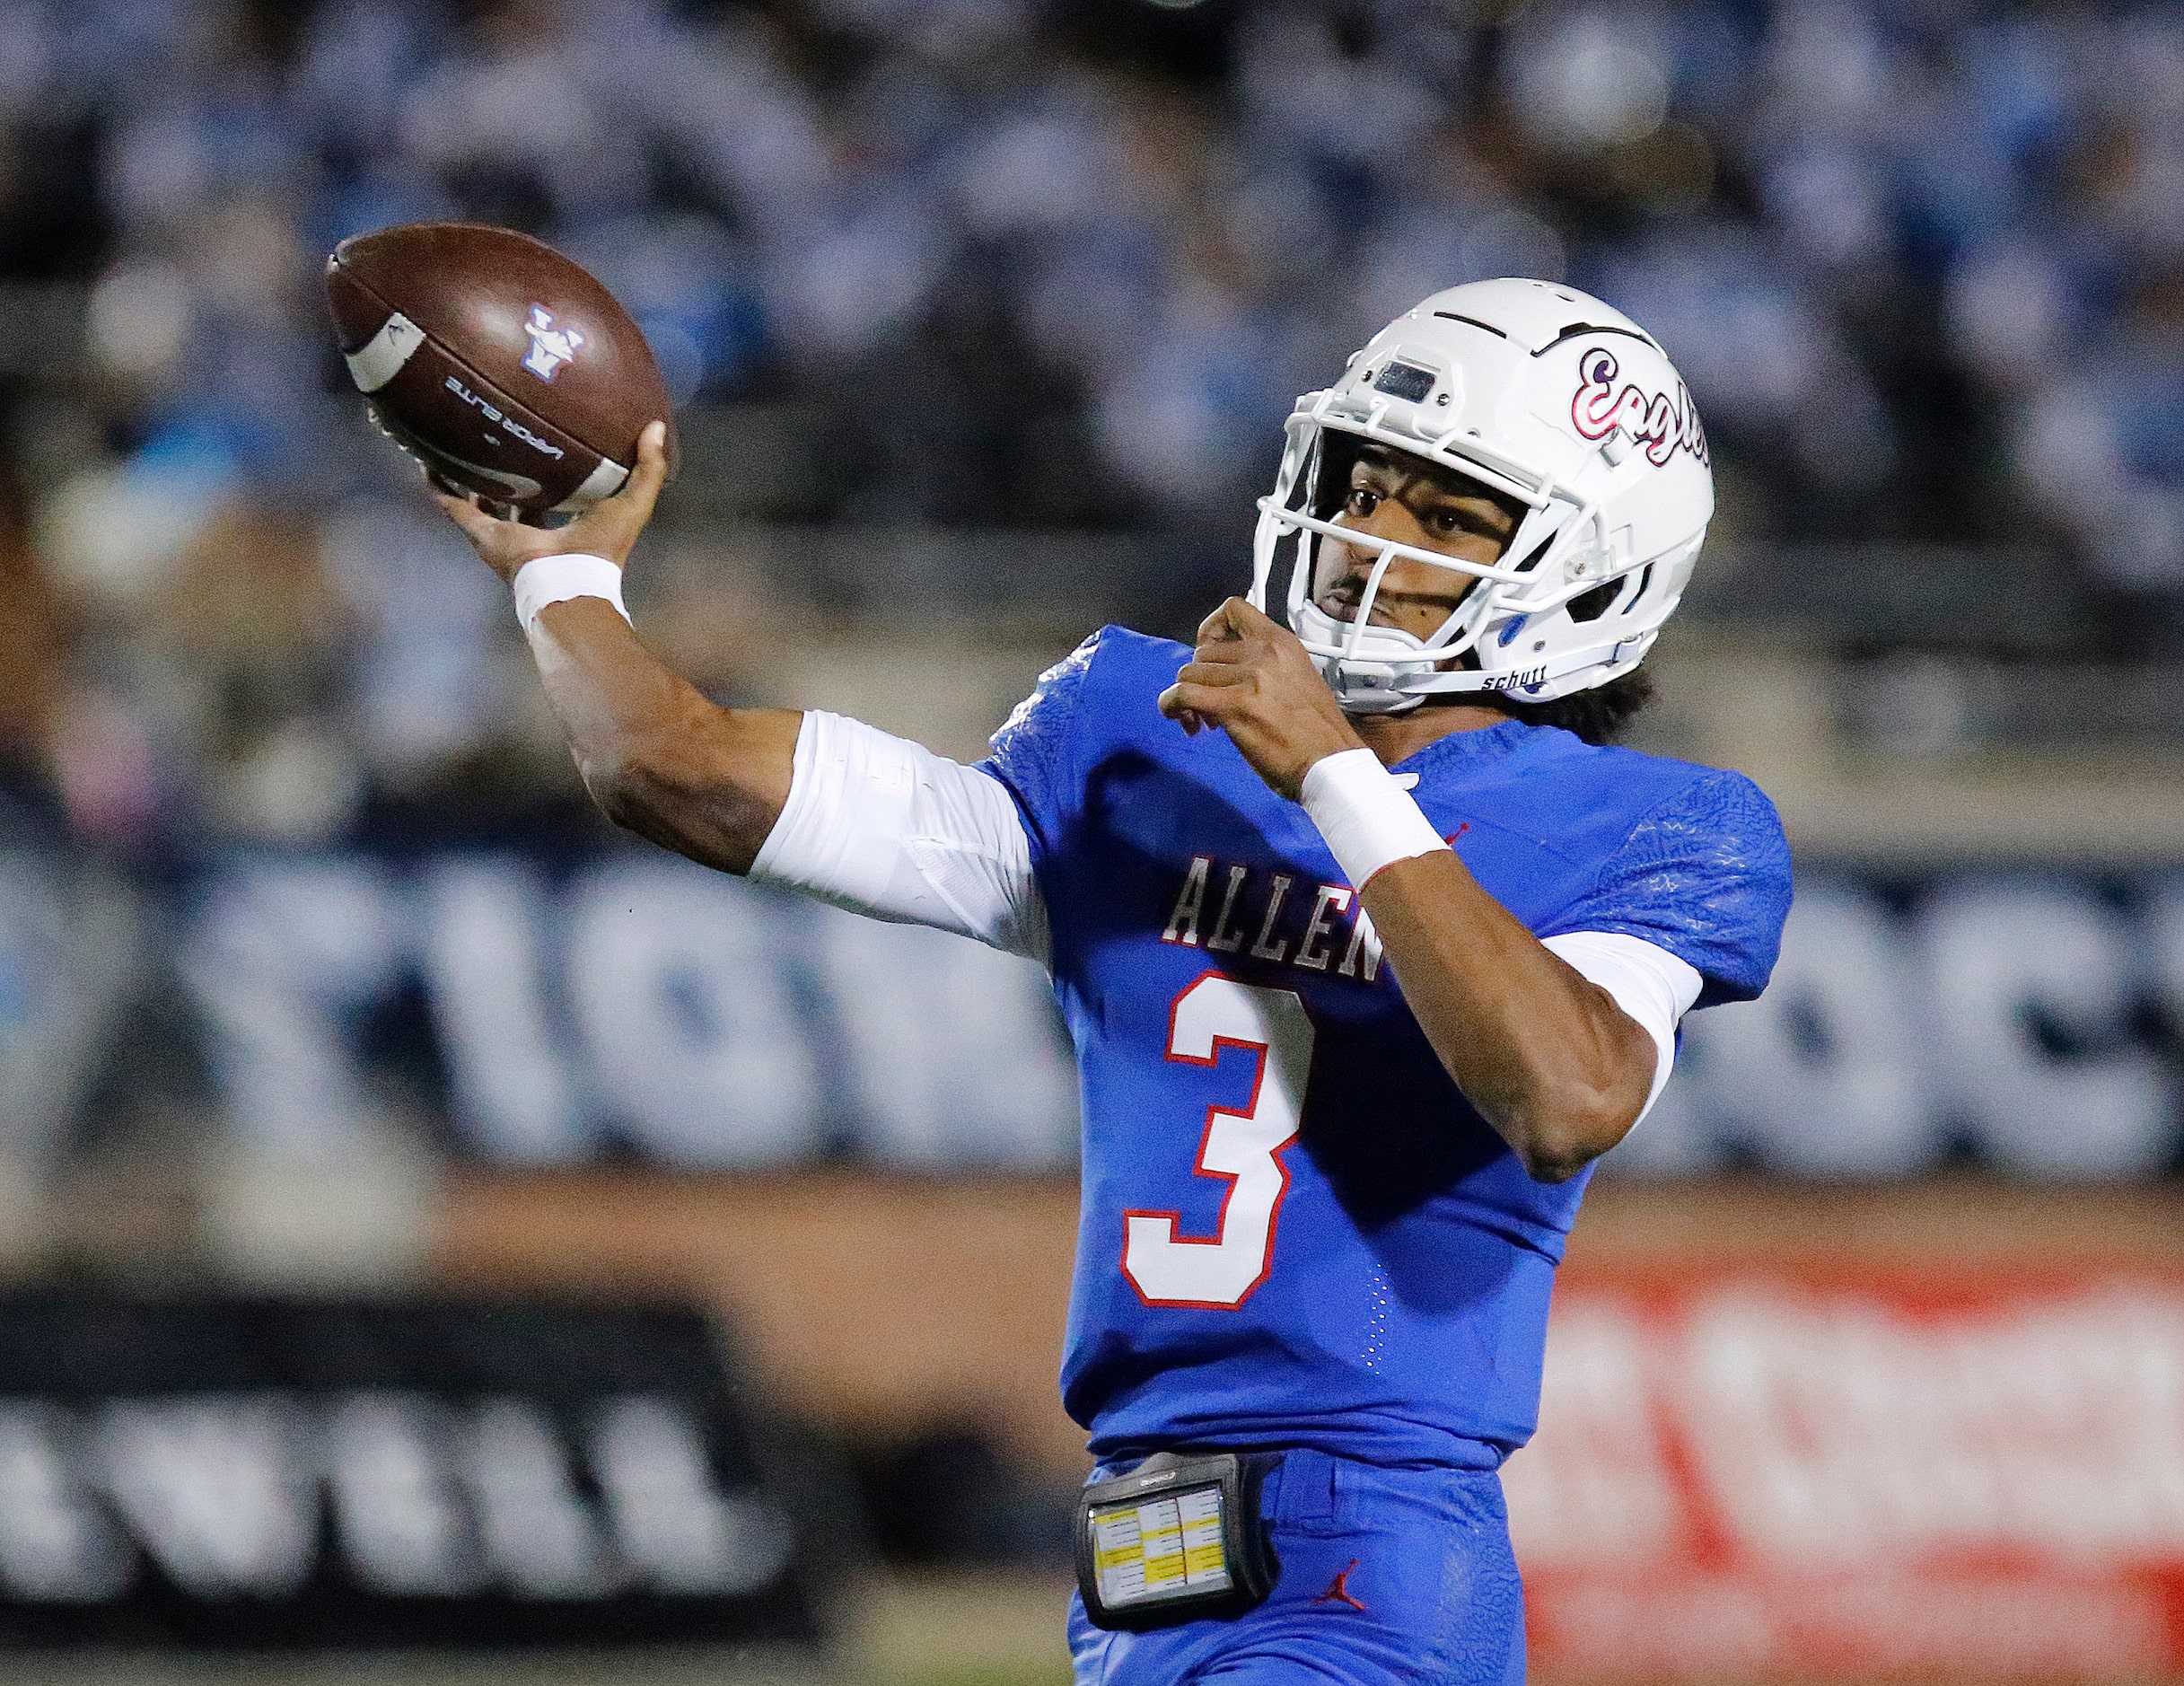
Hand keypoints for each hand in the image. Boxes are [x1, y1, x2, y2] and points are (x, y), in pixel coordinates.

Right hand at [428, 420, 670, 582]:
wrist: (569, 580)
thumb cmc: (604, 548)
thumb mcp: (633, 501)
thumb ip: (649, 467)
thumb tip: (657, 427)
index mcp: (563, 522)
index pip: (554, 489)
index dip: (550, 466)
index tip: (543, 439)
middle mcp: (529, 528)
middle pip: (512, 492)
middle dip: (505, 467)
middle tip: (496, 432)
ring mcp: (501, 531)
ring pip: (477, 497)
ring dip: (466, 473)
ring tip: (455, 440)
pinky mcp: (480, 533)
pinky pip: (451, 504)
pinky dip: (437, 485)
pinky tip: (426, 460)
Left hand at [1157, 598, 1365, 799]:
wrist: (1330, 762)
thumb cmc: (1317, 733)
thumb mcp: (1297, 679)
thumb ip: (1263, 667)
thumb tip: (1225, 674)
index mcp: (1282, 643)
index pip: (1235, 609)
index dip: (1211, 628)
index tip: (1208, 651)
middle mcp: (1264, 652)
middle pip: (1204, 651)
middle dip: (1200, 677)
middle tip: (1208, 705)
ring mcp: (1248, 677)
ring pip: (1189, 673)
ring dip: (1187, 696)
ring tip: (1202, 720)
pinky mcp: (1233, 704)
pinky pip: (1183, 694)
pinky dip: (1171, 705)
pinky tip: (1182, 720)